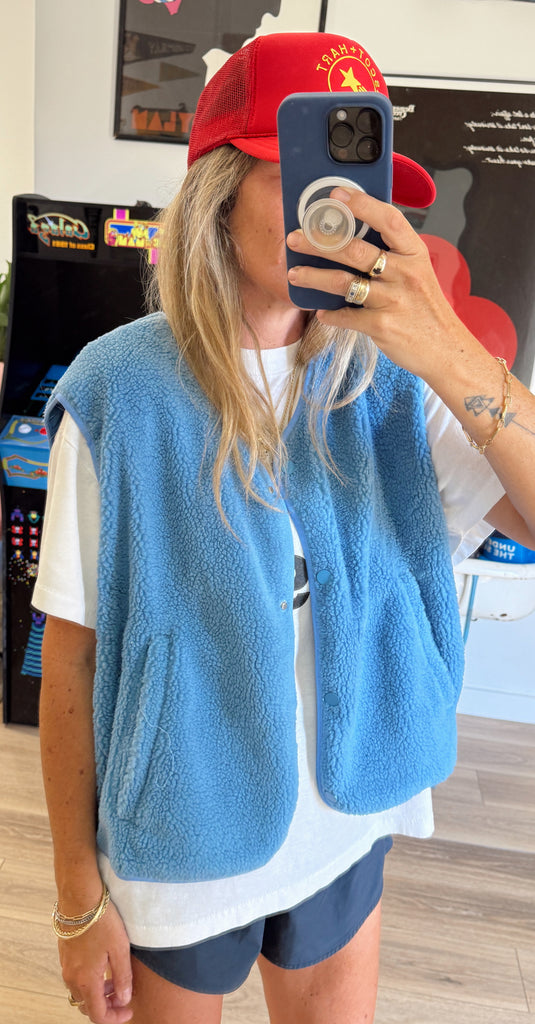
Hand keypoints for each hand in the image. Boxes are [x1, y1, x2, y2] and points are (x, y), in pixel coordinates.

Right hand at [59, 902, 132, 1022]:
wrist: (80, 898)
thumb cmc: (102, 922)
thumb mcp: (120, 949)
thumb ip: (123, 978)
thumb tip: (124, 999)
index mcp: (86, 981)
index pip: (98, 1015)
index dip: (115, 1018)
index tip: (128, 1011)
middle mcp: (72, 978)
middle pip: (87, 1006)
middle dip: (106, 1007)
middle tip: (122, 996)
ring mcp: (66, 966)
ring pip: (80, 992)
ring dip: (97, 993)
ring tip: (114, 980)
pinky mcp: (65, 955)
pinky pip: (76, 978)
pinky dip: (89, 981)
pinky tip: (102, 966)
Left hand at [287, 187, 475, 385]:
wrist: (444, 349)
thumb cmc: (425, 308)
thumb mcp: (417, 273)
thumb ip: (392, 256)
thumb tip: (352, 238)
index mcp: (414, 253)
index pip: (388, 219)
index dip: (361, 204)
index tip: (335, 195)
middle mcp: (405, 272)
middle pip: (354, 249)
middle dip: (319, 242)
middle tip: (295, 238)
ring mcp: (393, 299)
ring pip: (343, 282)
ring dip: (313, 277)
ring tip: (294, 274)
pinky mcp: (382, 325)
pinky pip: (346, 316)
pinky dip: (330, 314)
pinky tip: (321, 312)